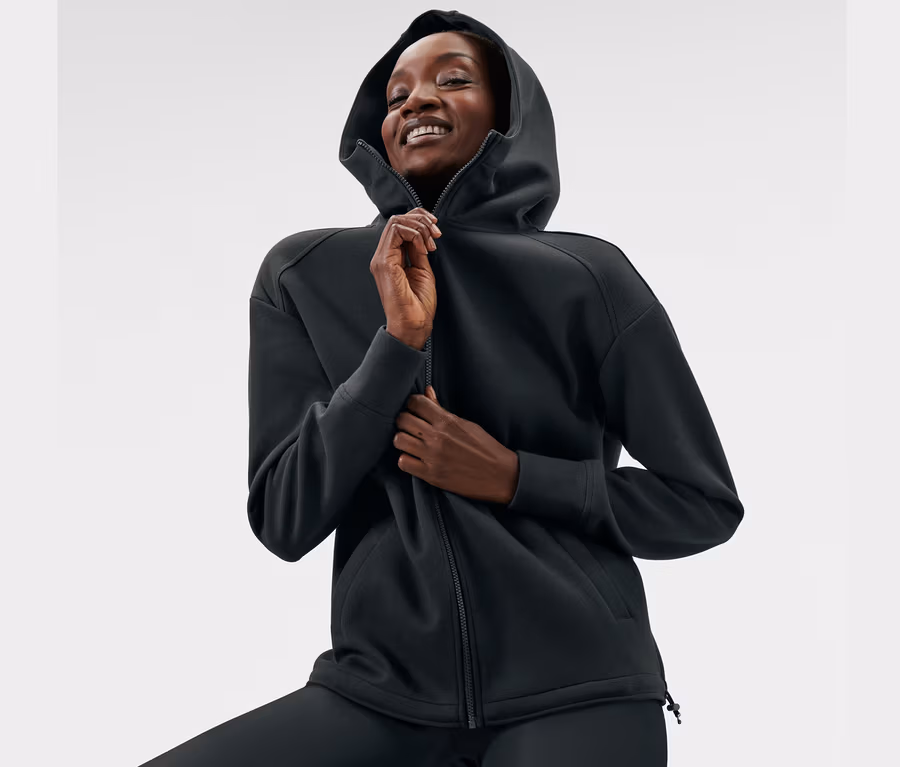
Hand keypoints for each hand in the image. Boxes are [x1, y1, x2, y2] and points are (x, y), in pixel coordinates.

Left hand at [393, 386, 519, 504]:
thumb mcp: (466, 424)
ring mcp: (432, 456)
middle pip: (403, 420)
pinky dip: (406, 460)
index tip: (415, 410)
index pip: (416, 402)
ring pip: (399, 440)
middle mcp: (437, 437)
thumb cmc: (486, 447)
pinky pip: (403, 463)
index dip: (412, 404)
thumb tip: (428, 391)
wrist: (500, 475)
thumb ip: (443, 410)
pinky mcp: (431, 475)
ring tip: (411, 443)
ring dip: (403, 440)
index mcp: (447, 421)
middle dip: (404, 421)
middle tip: (411, 427)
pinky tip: (414, 459)